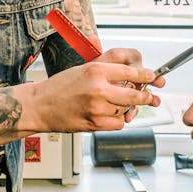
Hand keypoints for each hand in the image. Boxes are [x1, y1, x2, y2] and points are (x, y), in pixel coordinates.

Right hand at [16, 49, 164, 132]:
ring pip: (126, 110)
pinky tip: (106, 115)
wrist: (40, 106)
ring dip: (125, 108)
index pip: (131, 71)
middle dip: (146, 96)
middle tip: (149, 96)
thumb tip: (135, 73)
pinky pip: (118, 124)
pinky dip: (116, 120)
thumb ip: (109, 68)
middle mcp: (98, 88)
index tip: (152, 77)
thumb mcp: (84, 68)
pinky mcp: (95, 124)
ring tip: (112, 104)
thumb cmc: (60, 87)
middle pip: (136, 94)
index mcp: (96, 70)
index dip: (146, 75)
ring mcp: (97, 108)